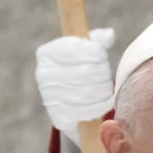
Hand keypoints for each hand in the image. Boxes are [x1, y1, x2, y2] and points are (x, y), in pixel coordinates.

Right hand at [35, 27, 115, 144]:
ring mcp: (49, 97)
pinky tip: (104, 102)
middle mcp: (43, 75)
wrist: (69, 104)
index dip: (96, 53)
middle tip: (105, 75)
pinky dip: (102, 106)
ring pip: (91, 91)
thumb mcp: (86, 51)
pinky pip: (89, 110)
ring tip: (104, 88)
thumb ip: (97, 41)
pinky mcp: (59, 118)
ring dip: (105, 90)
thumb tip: (109, 34)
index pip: (77, 49)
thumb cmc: (79, 70)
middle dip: (103, 73)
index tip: (101, 56)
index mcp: (46, 54)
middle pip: (87, 71)